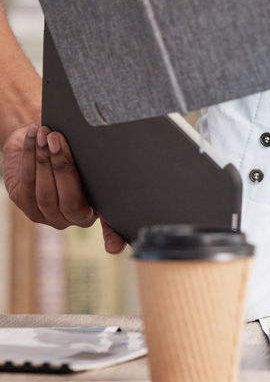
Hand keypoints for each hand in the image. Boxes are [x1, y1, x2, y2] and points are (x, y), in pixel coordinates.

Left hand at [2, 123, 124, 253]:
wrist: (44, 138)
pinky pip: (26, 182)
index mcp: (95, 210)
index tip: (115, 248)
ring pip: (44, 191)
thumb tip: (136, 161)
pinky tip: (32, 138)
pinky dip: (29, 157)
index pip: (110, 226)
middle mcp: (70, 219)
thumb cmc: (75, 148)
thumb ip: (105, 168)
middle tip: (59, 139)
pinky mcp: (22, 202)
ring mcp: (44, 214)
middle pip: (67, 199)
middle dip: (61, 166)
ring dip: (43, 159)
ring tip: (46, 133)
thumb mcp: (93, 158)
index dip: (113, 237)